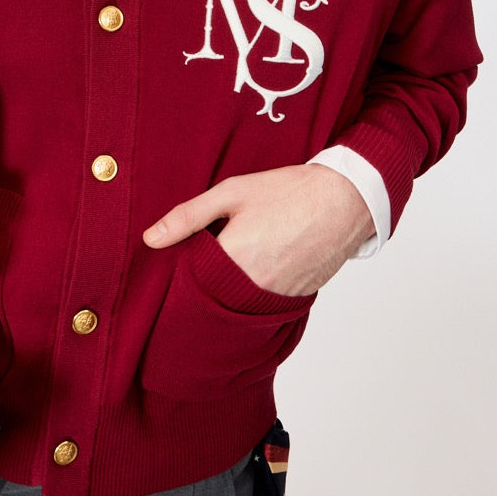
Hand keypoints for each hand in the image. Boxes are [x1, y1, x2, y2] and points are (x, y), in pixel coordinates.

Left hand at [141, 165, 375, 297]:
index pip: (191, 281)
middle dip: (207, 282)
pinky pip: (265, 304)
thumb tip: (151, 239)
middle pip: (214, 297)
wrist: (345, 199)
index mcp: (234, 258)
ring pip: (240, 304)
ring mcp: (278, 296)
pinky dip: (257, 291)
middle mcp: (255, 285)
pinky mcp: (297, 300)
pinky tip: (263, 265)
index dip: (185, 271)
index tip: (184, 260)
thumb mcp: (232, 193)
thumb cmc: (288, 192)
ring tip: (241, 258)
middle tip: (214, 257)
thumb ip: (188, 217)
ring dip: (232, 289)